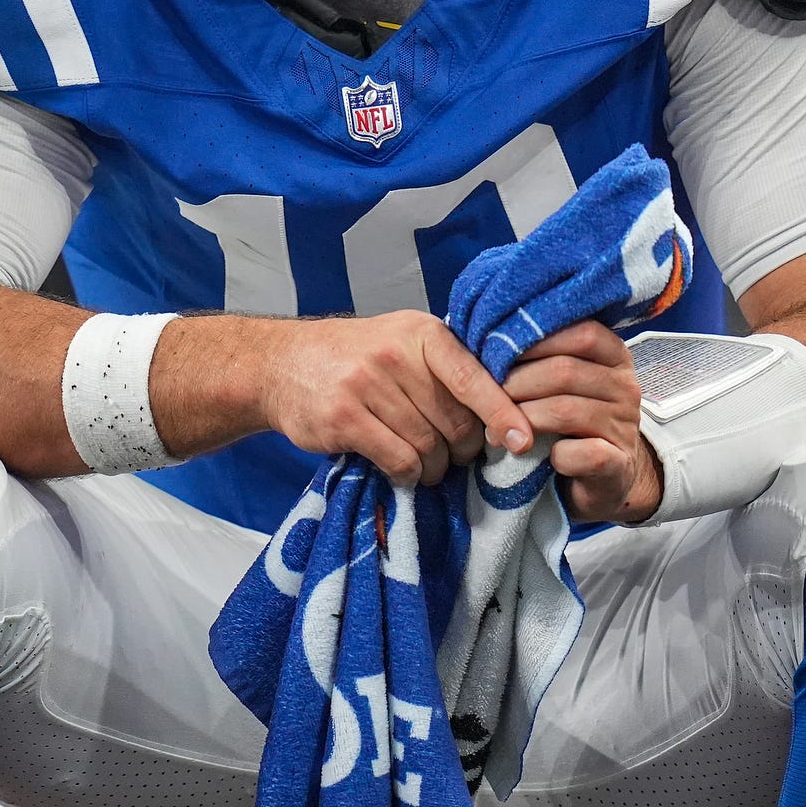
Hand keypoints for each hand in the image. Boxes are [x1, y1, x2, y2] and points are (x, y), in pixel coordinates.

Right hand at [259, 312, 535, 485]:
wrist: (282, 363)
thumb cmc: (356, 356)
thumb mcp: (403, 342)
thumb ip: (447, 369)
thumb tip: (506, 417)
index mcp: (420, 333)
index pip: (472, 376)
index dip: (501, 411)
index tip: (523, 440)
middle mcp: (395, 354)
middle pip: (455, 422)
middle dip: (462, 449)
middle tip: (453, 454)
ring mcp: (365, 385)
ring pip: (429, 447)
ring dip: (434, 467)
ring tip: (423, 463)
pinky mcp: (343, 418)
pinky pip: (398, 460)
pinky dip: (407, 473)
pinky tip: (399, 467)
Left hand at [501, 320, 661, 523]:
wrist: (602, 476)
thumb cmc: (568, 419)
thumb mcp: (557, 381)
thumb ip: (538, 357)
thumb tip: (488, 344)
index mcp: (613, 355)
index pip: (581, 333)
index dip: (535, 340)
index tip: (497, 352)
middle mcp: (625, 386)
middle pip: (566, 371)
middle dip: (517, 383)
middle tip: (486, 398)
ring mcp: (625, 425)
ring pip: (566, 410)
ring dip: (522, 419)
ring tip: (496, 430)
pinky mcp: (620, 464)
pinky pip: (584, 453)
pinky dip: (556, 455)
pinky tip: (541, 456)